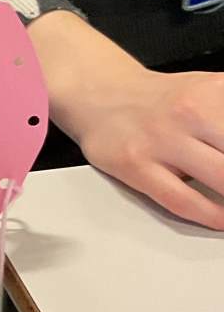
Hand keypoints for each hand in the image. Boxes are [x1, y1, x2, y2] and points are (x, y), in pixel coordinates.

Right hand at [32, 11, 223, 228]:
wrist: (100, 93)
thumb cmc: (161, 100)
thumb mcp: (211, 90)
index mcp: (214, 93)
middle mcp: (189, 113)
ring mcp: (161, 141)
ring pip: (219, 180)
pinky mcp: (136, 165)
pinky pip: (181, 199)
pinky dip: (210, 215)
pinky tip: (223, 221)